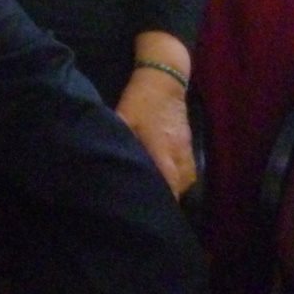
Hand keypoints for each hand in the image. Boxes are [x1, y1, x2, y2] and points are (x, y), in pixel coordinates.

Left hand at [115, 69, 196, 197]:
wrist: (165, 80)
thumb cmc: (141, 100)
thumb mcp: (123, 119)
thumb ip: (118, 141)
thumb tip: (104, 160)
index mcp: (162, 153)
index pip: (166, 188)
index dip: (157, 203)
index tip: (145, 213)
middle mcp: (179, 159)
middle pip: (177, 191)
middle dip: (164, 202)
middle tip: (147, 208)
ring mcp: (187, 154)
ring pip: (184, 185)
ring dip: (172, 193)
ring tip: (157, 200)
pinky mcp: (190, 149)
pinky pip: (188, 175)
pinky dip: (178, 183)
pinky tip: (166, 185)